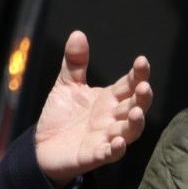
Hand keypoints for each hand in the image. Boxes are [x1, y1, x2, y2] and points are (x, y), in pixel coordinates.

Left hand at [34, 30, 151, 187]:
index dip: (137, 74)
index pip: (128, 85)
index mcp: (108, 99)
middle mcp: (111, 118)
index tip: (142, 61)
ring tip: (137, 113)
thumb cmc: (62, 116)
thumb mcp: (67, 85)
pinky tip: (118, 142)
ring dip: (134, 124)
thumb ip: (74, 63)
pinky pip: (108, 154)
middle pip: (134, 107)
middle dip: (142, 98)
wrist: (43, 146)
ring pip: (128, 132)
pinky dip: (115, 149)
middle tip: (144, 86)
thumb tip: (78, 33)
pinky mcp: (93, 155)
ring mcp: (105, 138)